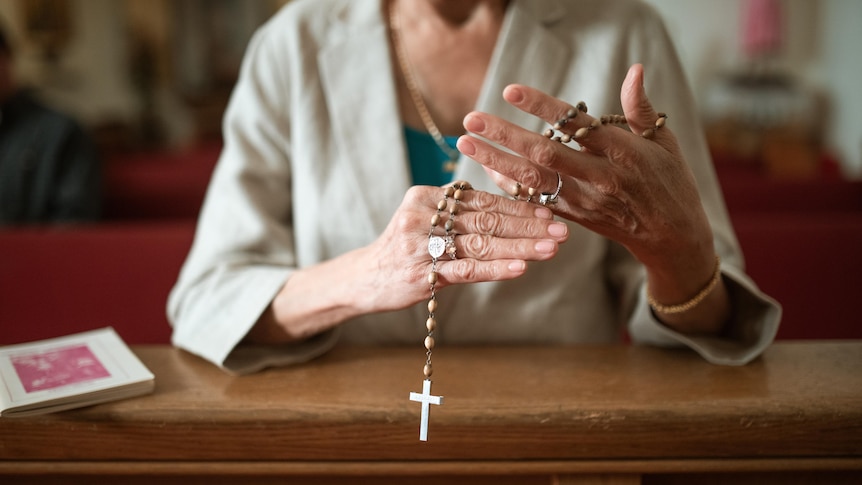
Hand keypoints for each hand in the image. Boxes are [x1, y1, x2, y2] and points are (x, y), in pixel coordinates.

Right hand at [252, 182, 569, 343]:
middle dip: (528, 226)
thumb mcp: (427, 221)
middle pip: (486, 220)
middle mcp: (423, 214)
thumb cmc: (405, 249)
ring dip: (521, 247)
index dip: (519, 206)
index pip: (482, 200)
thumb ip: (462, 214)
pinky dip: (496, 268)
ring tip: (551, 249)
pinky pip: (466, 269)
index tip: (550, 212)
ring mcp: (421, 244)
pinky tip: (521, 268)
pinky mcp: (422, 273)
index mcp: (427, 195)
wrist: (364, 278)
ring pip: (481, 244)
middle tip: (562, 231)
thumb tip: (515, 209)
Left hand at [456, 64, 726, 332]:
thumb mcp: (664, 141)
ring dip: (496, 161)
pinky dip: (510, 186)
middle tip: (471, 118)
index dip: (541, 107)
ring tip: (466, 141)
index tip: (510, 91)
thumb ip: (640, 108)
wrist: (672, 236)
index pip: (576, 125)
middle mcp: (600, 178)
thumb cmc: (670, 181)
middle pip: (544, 154)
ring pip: (532, 180)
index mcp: (623, 153)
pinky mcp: (573, 217)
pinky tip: (487, 169)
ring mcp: (584, 201)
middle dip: (504, 135)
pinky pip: (534, 201)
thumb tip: (634, 70)